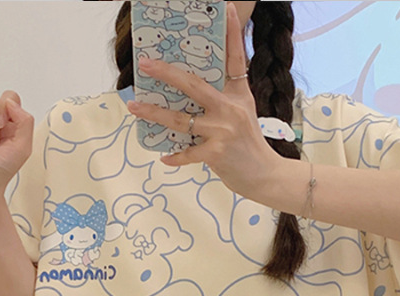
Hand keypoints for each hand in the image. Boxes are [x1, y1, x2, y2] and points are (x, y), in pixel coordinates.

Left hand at [126, 3, 279, 200]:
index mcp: (239, 95)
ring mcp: (223, 132)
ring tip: (134, 106)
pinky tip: (164, 156)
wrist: (264, 175)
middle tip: (145, 64)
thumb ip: (225, 99)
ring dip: (154, 114)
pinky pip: (188, 153)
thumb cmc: (249, 145)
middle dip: (166, 74)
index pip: (235, 59)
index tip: (226, 9)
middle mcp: (230, 109)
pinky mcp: (216, 154)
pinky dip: (175, 156)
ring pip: (181, 120)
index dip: (232, 33)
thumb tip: (193, 91)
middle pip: (194, 85)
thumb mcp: (244, 113)